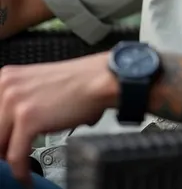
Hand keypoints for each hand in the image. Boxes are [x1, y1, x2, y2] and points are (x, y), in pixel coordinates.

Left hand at [0, 52, 117, 182]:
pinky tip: (27, 177)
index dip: (0, 138)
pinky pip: (15, 156)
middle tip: (12, 160)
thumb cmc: (76, 85)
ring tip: (21, 169)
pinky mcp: (28, 118)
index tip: (4, 146)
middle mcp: (6, 86)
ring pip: (0, 146)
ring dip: (10, 162)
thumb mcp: (36, 88)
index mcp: (6, 78)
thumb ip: (17, 104)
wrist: (99, 80)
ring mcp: (15, 101)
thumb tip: (6, 131)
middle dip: (3, 149)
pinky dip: (20, 172)